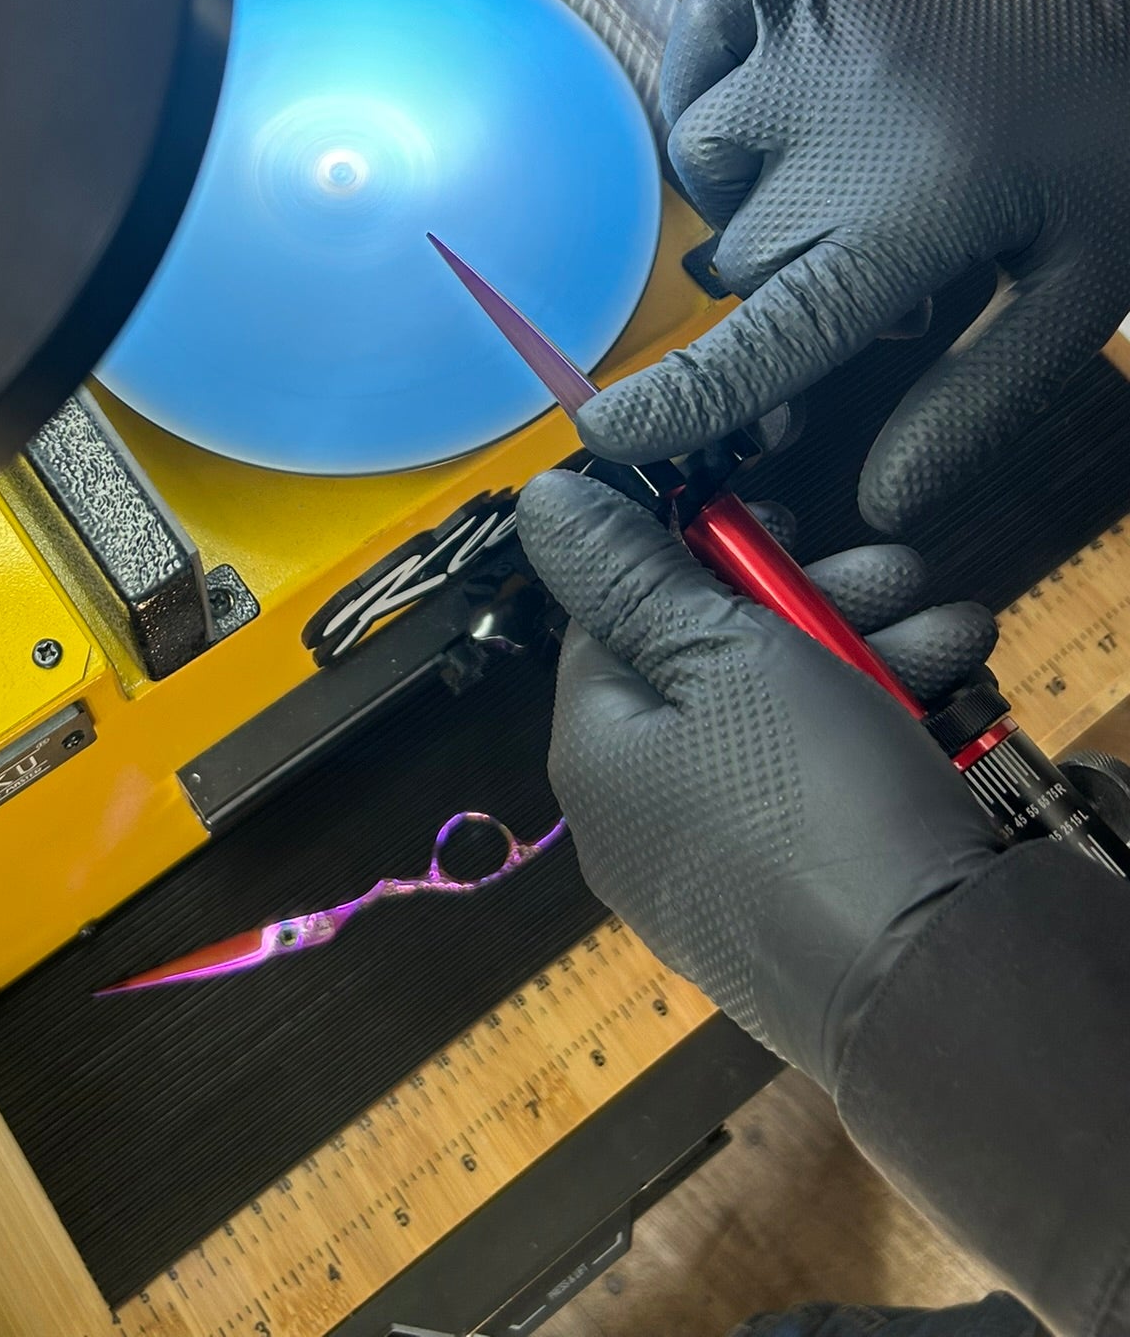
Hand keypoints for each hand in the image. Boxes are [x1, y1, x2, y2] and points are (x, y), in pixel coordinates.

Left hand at [517, 469, 1001, 1089]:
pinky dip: (876, 735)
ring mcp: (713, 872)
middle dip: (809, 602)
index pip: (613, 620)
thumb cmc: (810, 798)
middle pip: (708, 666)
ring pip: (780, 722)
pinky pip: (817, 793)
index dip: (691, 557)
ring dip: (865, 655)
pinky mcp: (792, 909)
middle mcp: (638, 817)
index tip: (771, 524)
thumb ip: (633, 572)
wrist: (930, 989)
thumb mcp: (722, 652)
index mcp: (594, 752)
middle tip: (886, 571)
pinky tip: (946, 687)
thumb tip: (545, 503)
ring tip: (946, 623)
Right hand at [579, 0, 1129, 530]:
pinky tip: (765, 107)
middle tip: (871, 269)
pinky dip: (706, 83)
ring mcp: (812, 43)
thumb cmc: (1111, 168)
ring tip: (832, 182)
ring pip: (702, 160)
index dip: (682, 398)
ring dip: (747, 192)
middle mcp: (844, 128)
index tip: (607, 432)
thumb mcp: (1081, 301)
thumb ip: (975, 404)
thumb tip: (881, 499)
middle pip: (740, 260)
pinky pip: (695, 42)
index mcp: (917, 216)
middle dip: (787, 284)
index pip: (770, 334)